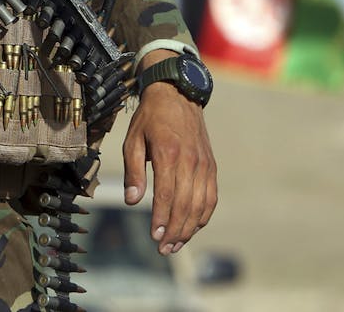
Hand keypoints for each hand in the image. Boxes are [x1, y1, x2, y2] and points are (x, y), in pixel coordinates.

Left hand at [122, 71, 216, 255]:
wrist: (178, 94)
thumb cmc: (151, 118)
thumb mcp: (133, 139)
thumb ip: (133, 171)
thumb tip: (133, 201)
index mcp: (168, 153)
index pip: (167, 195)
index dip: (161, 219)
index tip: (154, 236)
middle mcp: (190, 161)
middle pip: (185, 205)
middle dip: (175, 231)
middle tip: (164, 249)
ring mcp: (204, 165)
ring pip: (201, 205)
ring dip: (189, 229)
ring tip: (176, 245)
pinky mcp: (211, 166)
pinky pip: (211, 197)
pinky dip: (203, 216)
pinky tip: (193, 227)